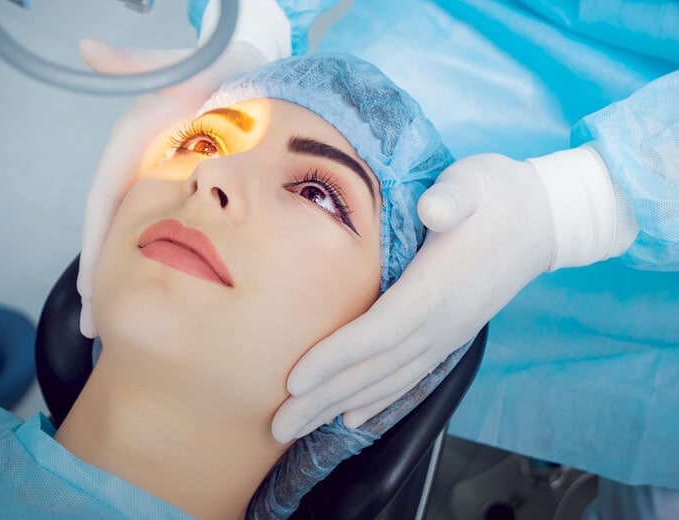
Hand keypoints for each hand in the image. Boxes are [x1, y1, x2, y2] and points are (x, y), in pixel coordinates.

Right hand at [76, 38, 268, 337]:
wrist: (252, 68)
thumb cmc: (220, 64)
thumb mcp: (185, 65)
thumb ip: (142, 65)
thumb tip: (90, 50)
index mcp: (137, 141)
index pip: (106, 200)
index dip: (99, 247)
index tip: (90, 293)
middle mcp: (141, 164)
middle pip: (113, 230)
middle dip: (102, 280)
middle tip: (95, 331)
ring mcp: (157, 178)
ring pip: (133, 238)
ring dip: (120, 281)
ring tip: (108, 329)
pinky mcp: (178, 189)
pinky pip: (160, 232)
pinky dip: (152, 266)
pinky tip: (156, 296)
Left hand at [271, 154, 556, 441]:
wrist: (544, 219)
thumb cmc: (498, 194)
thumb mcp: (477, 181)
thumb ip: (455, 195)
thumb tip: (436, 207)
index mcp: (439, 286)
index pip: (380, 330)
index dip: (337, 357)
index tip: (295, 380)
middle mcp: (443, 321)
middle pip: (375, 368)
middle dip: (324, 397)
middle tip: (278, 425)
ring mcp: (447, 334)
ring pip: (387, 380)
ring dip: (340, 405)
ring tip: (299, 427)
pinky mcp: (449, 336)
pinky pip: (409, 376)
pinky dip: (377, 399)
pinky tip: (351, 417)